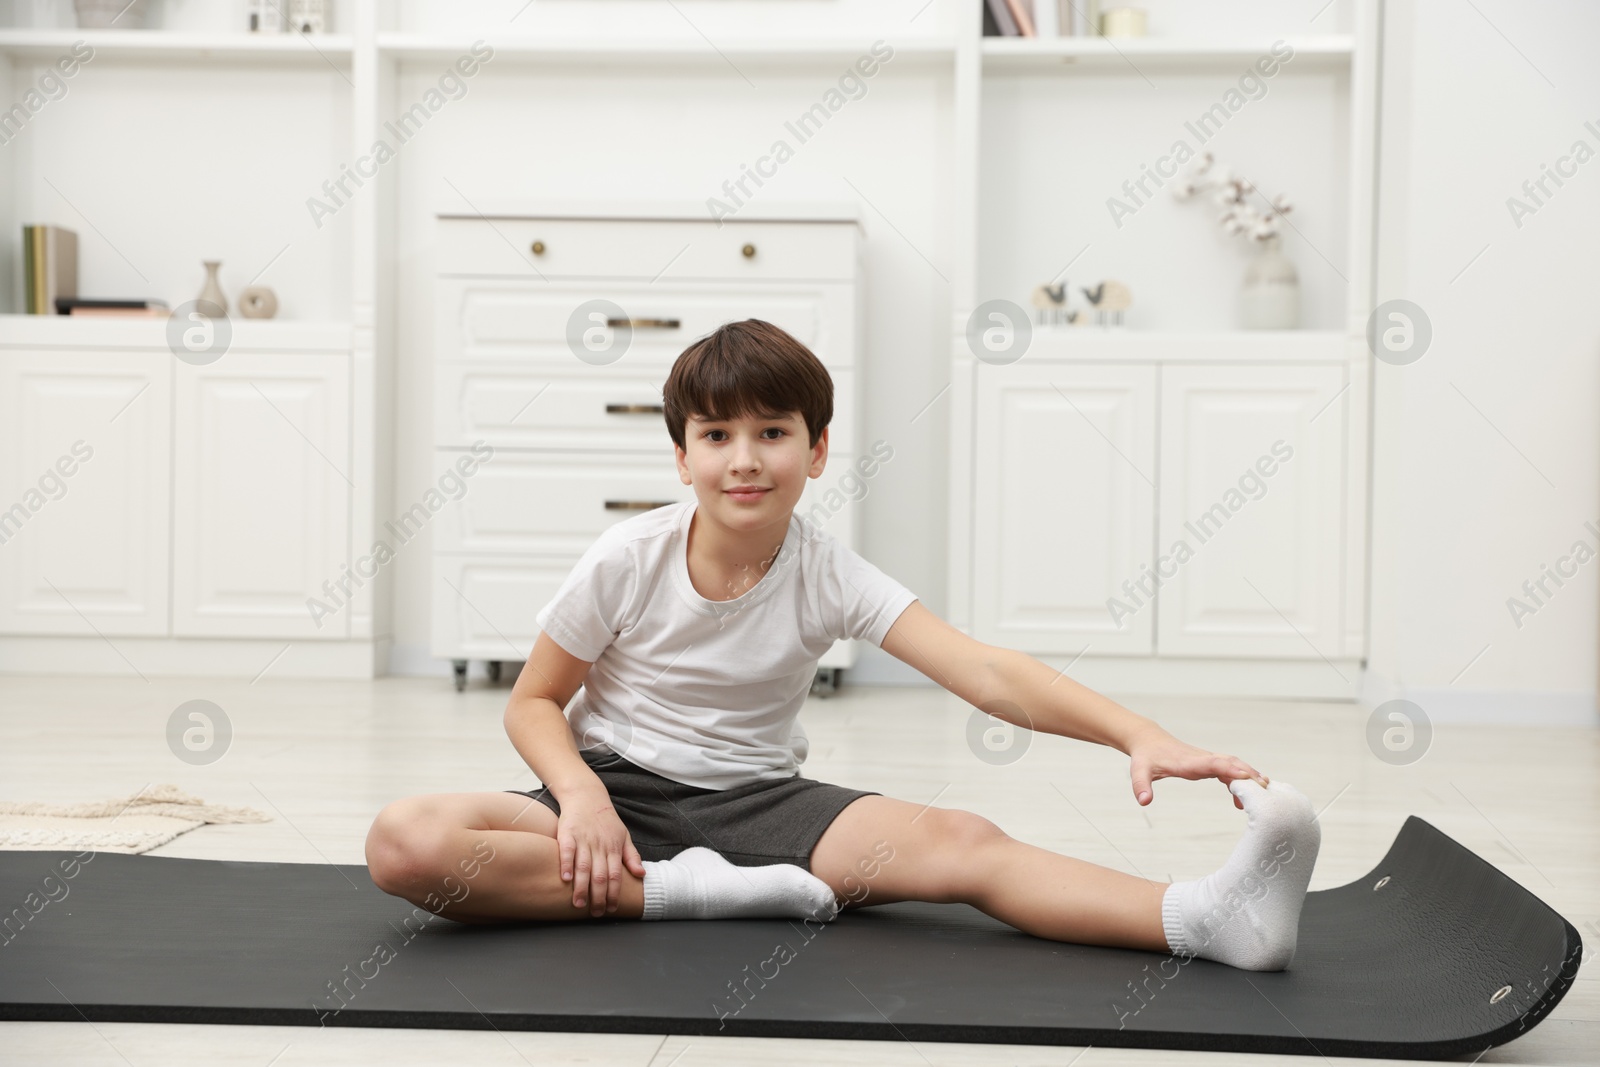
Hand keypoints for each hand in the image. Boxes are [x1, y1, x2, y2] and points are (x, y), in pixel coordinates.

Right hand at [555, 790, 646, 915]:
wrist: (586, 796)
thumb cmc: (606, 820)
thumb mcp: (623, 836)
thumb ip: (632, 856)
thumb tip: (642, 875)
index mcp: (614, 848)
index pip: (616, 875)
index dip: (614, 893)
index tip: (612, 909)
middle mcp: (599, 845)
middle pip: (600, 875)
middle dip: (598, 897)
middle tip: (595, 913)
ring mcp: (584, 839)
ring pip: (584, 866)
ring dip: (582, 887)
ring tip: (579, 904)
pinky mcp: (568, 833)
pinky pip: (567, 851)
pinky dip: (566, 864)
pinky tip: (565, 879)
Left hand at [1126, 726, 1267, 809]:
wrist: (1149, 741)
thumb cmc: (1145, 757)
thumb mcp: (1139, 771)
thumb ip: (1140, 786)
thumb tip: (1144, 802)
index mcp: (1189, 761)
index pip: (1213, 763)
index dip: (1230, 769)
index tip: (1247, 776)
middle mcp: (1202, 758)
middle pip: (1231, 763)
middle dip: (1249, 774)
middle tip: (1266, 788)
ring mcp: (1208, 760)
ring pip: (1234, 766)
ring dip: (1250, 777)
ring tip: (1266, 793)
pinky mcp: (1209, 764)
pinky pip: (1230, 771)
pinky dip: (1241, 781)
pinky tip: (1244, 800)